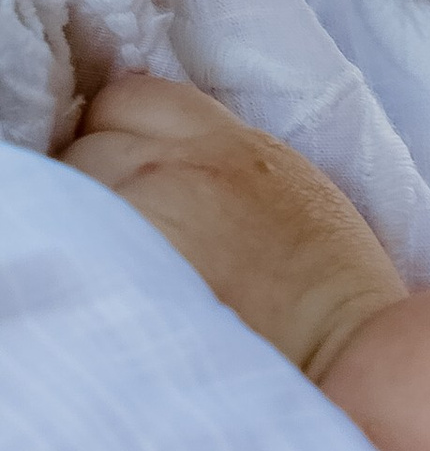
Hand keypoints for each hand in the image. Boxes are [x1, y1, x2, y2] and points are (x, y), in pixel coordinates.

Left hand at [63, 72, 405, 382]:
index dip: (122, 130)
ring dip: (80, 216)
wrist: (341, 352)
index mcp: (226, 142)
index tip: (132, 165)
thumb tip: (160, 152)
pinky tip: (107, 282)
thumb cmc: (328, 281)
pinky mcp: (116, 280)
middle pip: (87, 144)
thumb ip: (220, 156)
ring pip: (66, 192)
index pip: (129, 98)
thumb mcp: (287, 184)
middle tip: (126, 221)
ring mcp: (139, 222)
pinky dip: (77, 257)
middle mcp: (173, 170)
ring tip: (117, 258)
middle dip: (95, 174)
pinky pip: (66, 247)